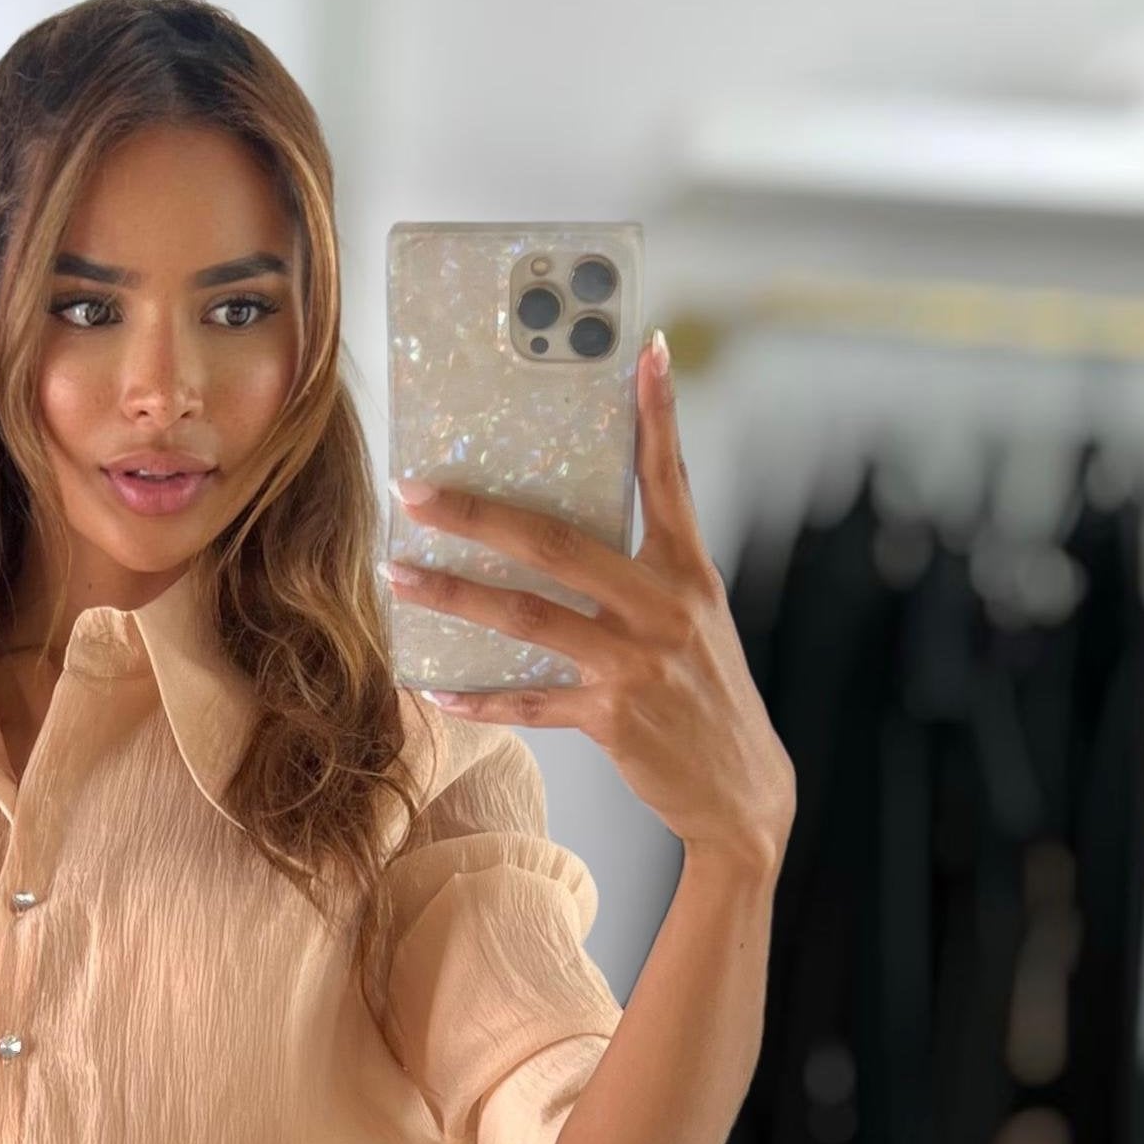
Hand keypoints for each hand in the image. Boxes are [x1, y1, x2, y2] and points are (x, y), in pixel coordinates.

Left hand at [387, 329, 795, 869]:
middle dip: (478, 515)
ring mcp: (635, 663)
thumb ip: (650, 575)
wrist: (742, 790)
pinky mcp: (613, 717)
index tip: (644, 353)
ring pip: (527, 618)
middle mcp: (662, 607)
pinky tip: (436, 688)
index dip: (657, 414)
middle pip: (556, 545)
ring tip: (401, 577)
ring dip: (455, 596)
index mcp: (687, 573)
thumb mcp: (698, 620)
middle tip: (415, 492)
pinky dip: (480, 698)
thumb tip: (585, 538)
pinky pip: (530, 703)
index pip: (670, 478)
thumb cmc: (707, 697)